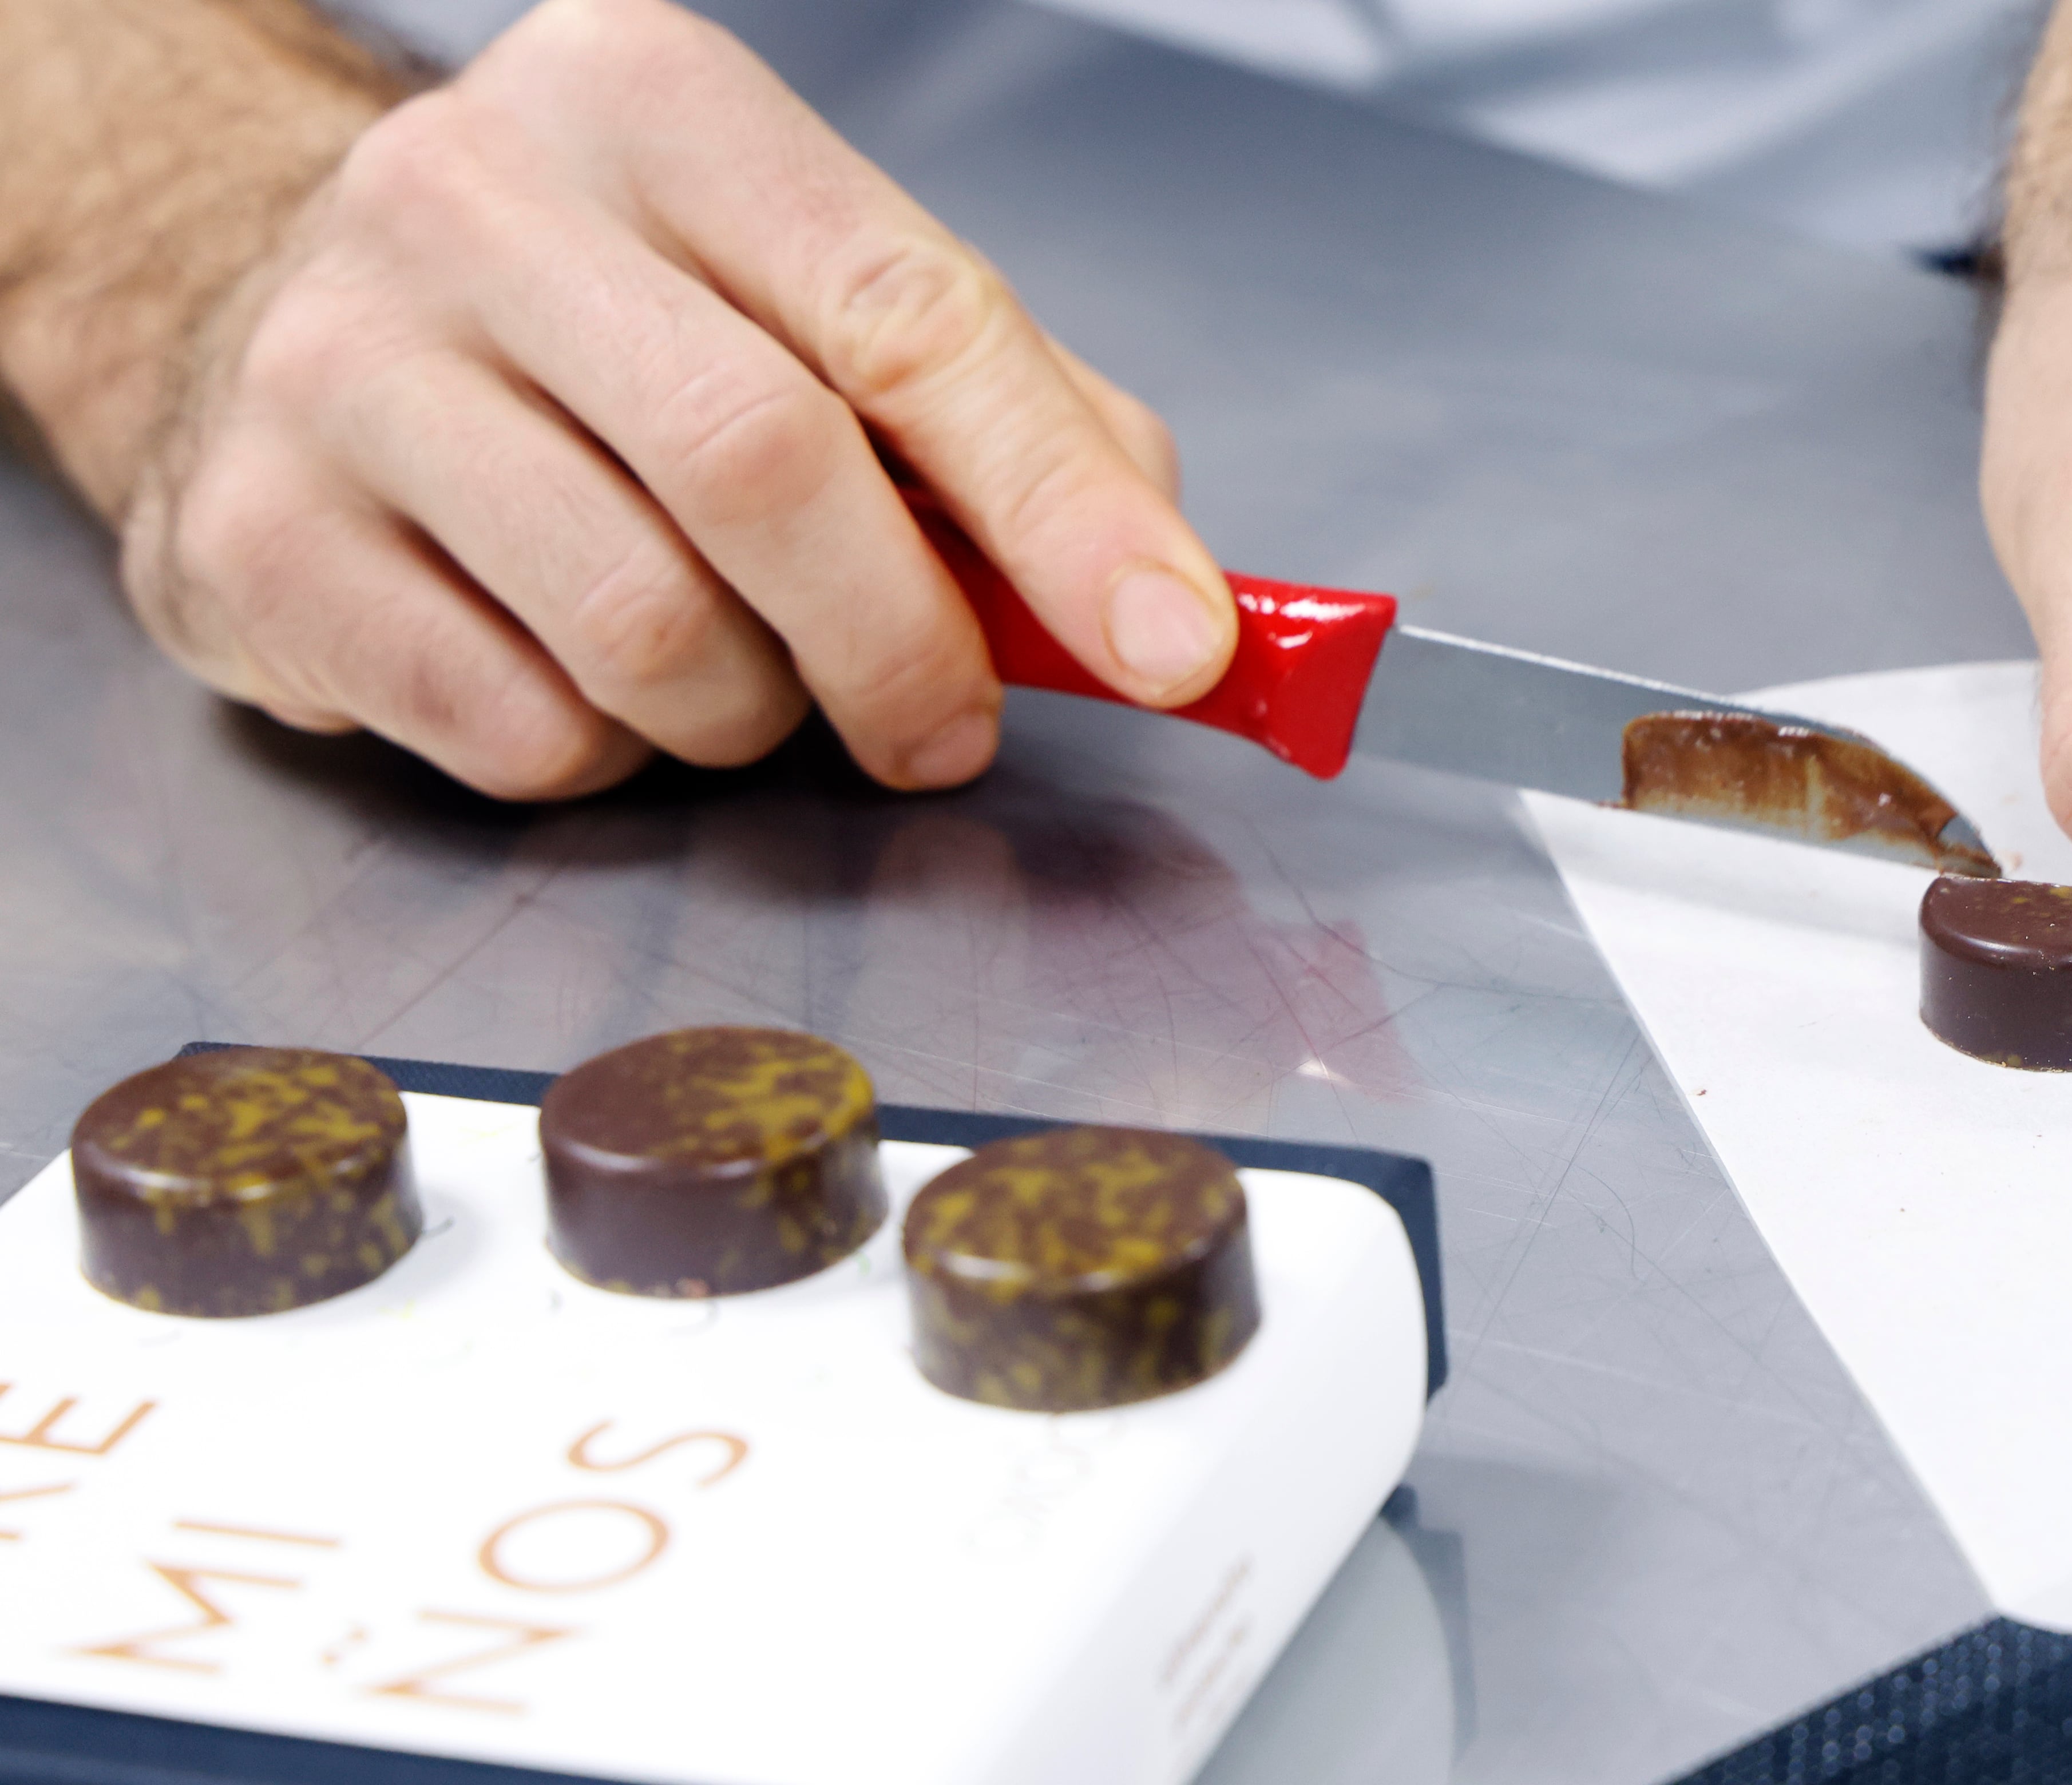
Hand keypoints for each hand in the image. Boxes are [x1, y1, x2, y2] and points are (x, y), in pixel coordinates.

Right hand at [98, 0, 1232, 797]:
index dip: (1062, 509)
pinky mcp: (260, 539)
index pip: (906, 313)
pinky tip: (582, 680)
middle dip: (903, 644)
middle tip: (942, 725)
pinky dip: (606, 755)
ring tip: (733, 671)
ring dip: (744, 711)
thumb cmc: (613, 326)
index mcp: (655, 107)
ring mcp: (340, 365)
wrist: (280, 317)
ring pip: (643, 631)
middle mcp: (473, 199)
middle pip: (764, 467)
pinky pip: (523, 730)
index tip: (1174, 648)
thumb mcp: (810, 298)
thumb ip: (1005, 419)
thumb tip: (1162, 602)